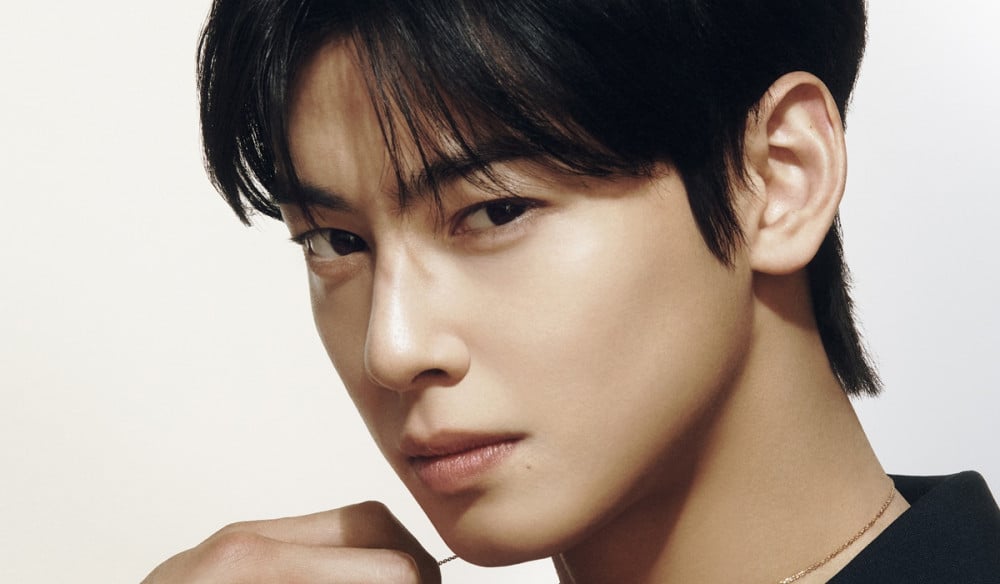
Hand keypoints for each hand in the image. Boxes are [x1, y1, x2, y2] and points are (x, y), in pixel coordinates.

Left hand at [141, 501, 440, 583]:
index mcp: (258, 572)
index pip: (388, 571)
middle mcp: (249, 543)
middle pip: (375, 527)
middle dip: (412, 568)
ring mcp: (237, 538)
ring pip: (348, 522)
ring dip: (381, 559)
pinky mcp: (230, 544)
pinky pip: (310, 534)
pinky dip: (342, 561)